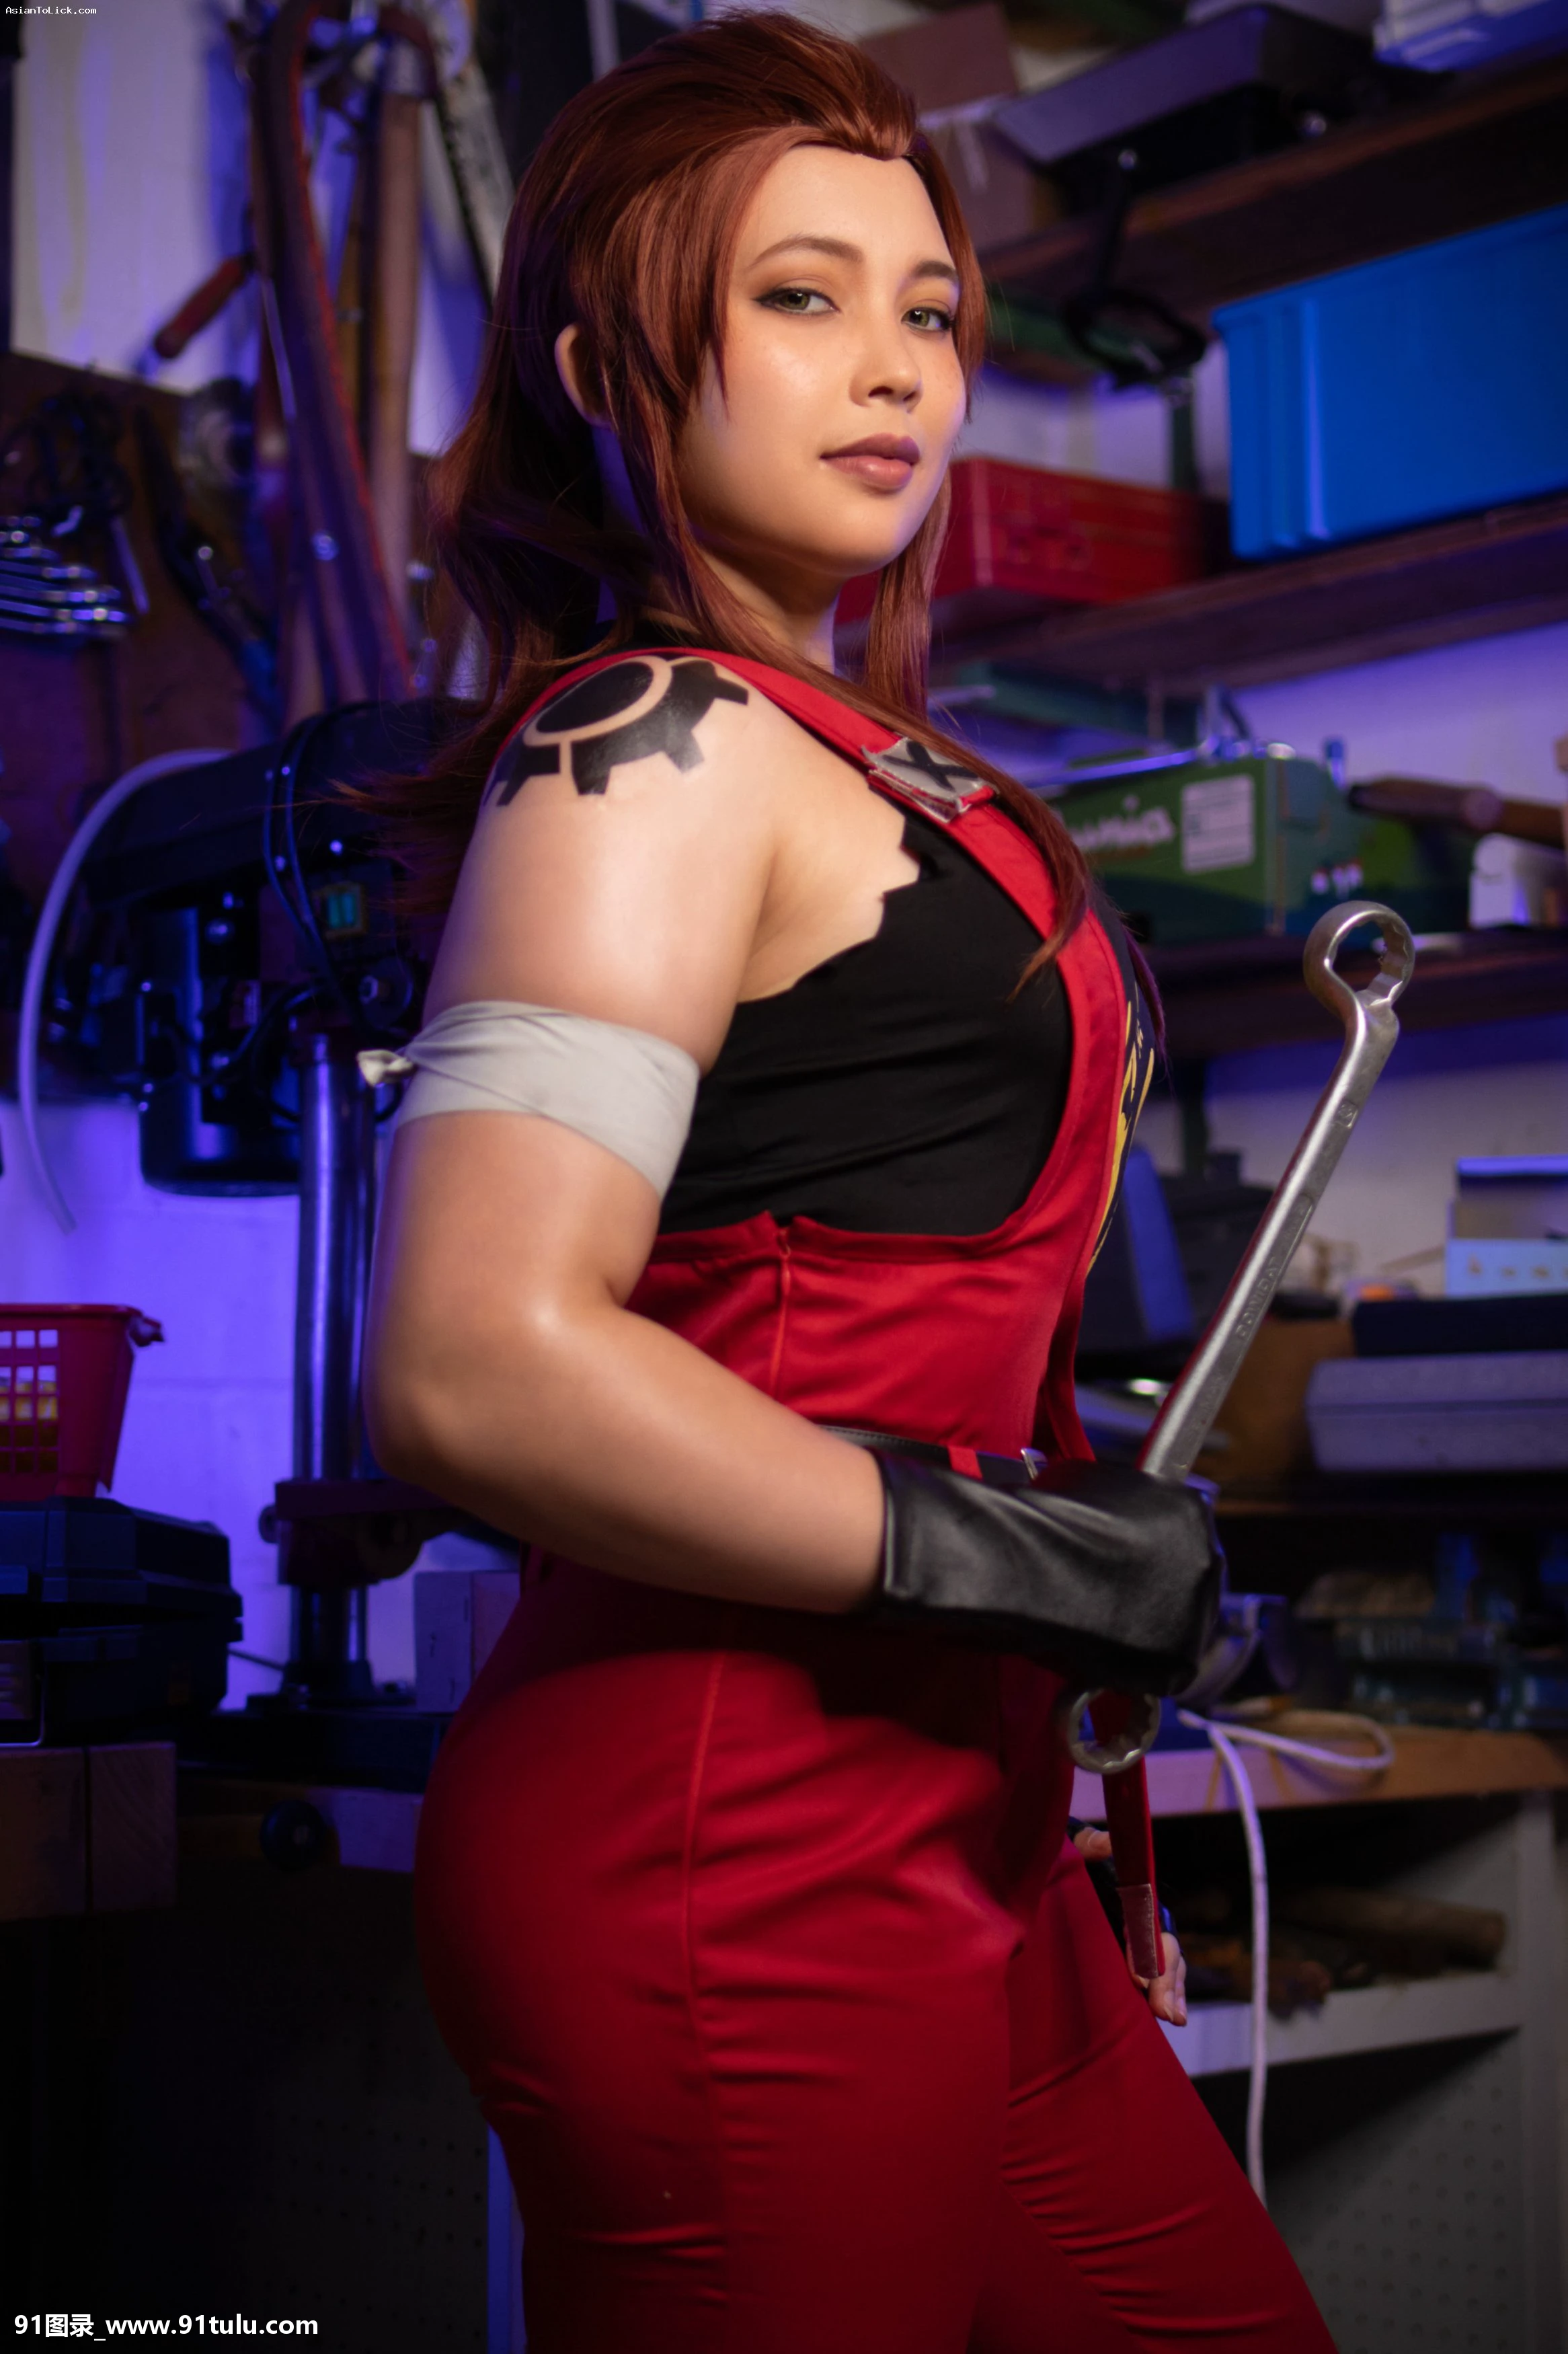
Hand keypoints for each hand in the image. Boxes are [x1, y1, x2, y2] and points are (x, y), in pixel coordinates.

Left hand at [1071, 1826, 1187, 2026]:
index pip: (1148, 1922)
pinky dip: (1166, 1996)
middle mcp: (1144, 1917)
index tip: (1137, 1977)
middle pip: (1165, 1949)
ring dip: (1172, 1993)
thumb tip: (1108, 1842)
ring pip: (1168, 1966)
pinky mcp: (1132, 1956)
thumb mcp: (1077, 1849)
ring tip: (1173, 2018)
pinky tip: (1169, 2017)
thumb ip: (1090, 1845)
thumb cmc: (1071, 1857)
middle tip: (1165, 2013)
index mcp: (1134, 1893)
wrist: (1061, 1868)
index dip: (1145, 1949)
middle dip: (1166, 1981)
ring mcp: (1141, 1939)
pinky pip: (1157, 1978)